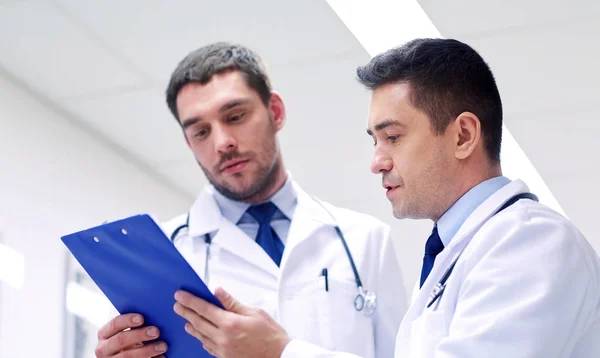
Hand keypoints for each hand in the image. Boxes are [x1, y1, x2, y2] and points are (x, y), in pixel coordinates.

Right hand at [95, 313, 167, 356]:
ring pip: (127, 356)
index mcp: (104, 334)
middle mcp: (104, 348)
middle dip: (139, 335)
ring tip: (162, 346)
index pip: (114, 324)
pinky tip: (161, 357)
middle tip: (156, 331)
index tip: (142, 318)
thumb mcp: (126, 332)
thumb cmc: (129, 340)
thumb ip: (134, 325)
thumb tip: (154, 315)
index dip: (127, 320)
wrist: (122, 357)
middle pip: (121, 340)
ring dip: (147, 350)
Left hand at [174, 288, 290, 357]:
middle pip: (198, 322)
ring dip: (191, 326)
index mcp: (230, 324)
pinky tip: (200, 335)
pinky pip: (208, 347)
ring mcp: (222, 350)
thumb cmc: (270, 335)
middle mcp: (223, 338)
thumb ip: (232, 303)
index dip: (190, 301)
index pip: (204, 309)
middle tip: (177, 305)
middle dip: (186, 312)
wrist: (279, 356)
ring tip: (186, 320)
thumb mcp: (254, 312)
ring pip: (201, 336)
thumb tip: (217, 292)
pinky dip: (202, 339)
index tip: (180, 295)